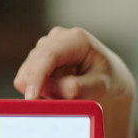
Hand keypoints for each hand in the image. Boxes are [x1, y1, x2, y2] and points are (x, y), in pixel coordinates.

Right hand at [14, 27, 134, 103]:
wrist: (110, 76)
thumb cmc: (108, 79)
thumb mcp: (101, 87)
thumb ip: (77, 88)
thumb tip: (49, 88)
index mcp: (76, 39)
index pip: (48, 56)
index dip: (36, 77)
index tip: (31, 97)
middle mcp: (58, 36)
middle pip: (33, 64)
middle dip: (41, 87)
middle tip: (62, 100)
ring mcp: (47, 44)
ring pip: (27, 71)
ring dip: (41, 88)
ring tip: (64, 92)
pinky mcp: (39, 55)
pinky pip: (27, 76)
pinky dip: (39, 87)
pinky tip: (57, 88)